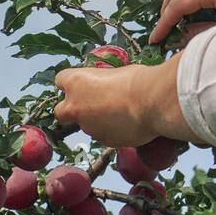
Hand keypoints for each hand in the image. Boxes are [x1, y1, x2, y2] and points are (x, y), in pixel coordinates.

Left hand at [54, 57, 201, 146]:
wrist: (154, 102)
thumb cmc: (138, 80)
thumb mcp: (116, 73)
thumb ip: (103, 83)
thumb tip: (108, 88)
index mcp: (76, 82)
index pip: (61, 81)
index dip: (71, 84)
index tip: (82, 85)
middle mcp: (76, 106)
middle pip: (61, 112)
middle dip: (72, 110)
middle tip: (90, 107)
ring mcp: (89, 127)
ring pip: (87, 126)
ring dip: (98, 122)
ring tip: (122, 114)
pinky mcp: (104, 141)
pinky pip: (105, 136)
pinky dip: (113, 131)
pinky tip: (129, 124)